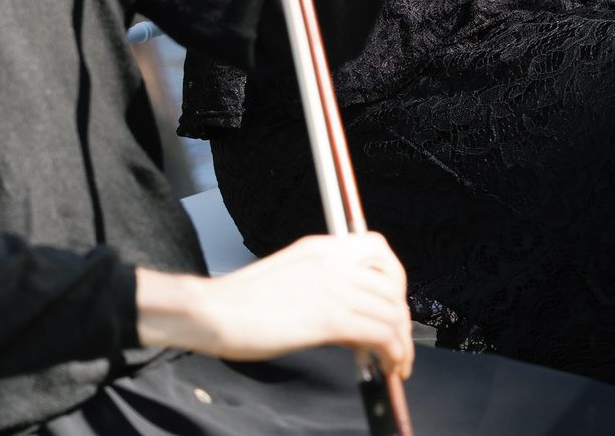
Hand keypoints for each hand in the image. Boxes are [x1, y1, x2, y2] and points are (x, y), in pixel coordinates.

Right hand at [134, 232, 414, 374]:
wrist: (212, 311)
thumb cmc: (240, 302)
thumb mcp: (291, 276)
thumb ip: (323, 283)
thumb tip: (349, 311)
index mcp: (323, 247)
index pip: (380, 249)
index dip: (396, 280)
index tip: (393, 306)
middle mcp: (334, 261)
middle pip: (393, 285)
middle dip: (402, 318)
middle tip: (398, 343)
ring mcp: (334, 287)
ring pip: (392, 312)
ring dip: (401, 343)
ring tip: (394, 364)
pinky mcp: (330, 317)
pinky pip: (381, 334)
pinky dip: (392, 353)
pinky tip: (385, 365)